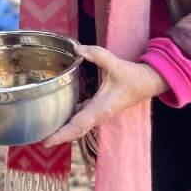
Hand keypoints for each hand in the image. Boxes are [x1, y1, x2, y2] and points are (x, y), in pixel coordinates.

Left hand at [41, 44, 167, 146]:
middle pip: (75, 130)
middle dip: (58, 136)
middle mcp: (98, 114)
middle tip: (41, 140)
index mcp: (101, 109)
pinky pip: (82, 116)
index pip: (77, 125)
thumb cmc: (133, 76)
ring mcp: (99, 112)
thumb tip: (77, 49)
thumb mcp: (115, 63)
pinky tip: (59, 112)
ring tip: (46, 129)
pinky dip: (71, 118)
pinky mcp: (99, 107)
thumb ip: (96, 55)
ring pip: (78, 124)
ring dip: (64, 128)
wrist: (148, 82)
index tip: (46, 142)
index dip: (61, 134)